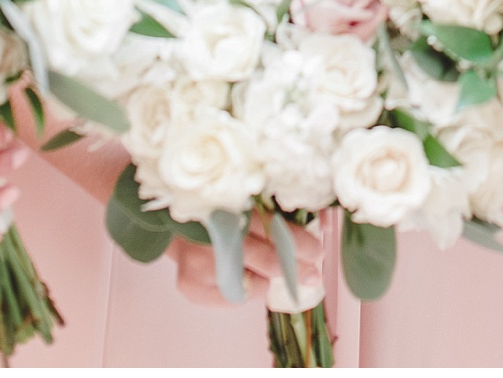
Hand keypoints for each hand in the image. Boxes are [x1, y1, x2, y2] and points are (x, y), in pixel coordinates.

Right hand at [172, 214, 322, 309]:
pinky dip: (248, 290)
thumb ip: (279, 214)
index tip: (318, 251)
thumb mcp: (250, 203)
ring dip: (269, 279)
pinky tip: (247, 278)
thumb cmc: (224, 212)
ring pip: (252, 284)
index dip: (300, 243)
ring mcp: (200, 263)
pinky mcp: (191, 286)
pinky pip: (235, 299)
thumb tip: (322, 226)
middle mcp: (214, 235)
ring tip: (270, 270)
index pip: (274, 229)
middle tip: (312, 273)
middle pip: (266, 259)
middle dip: (295, 268)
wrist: (180, 225)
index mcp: (233, 206)